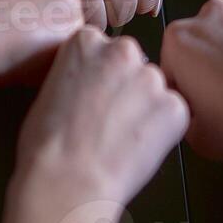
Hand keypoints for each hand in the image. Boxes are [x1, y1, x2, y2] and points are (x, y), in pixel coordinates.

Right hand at [2, 29, 188, 222]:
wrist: (67, 181)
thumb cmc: (47, 147)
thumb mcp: (50, 90)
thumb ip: (79, 75)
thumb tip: (94, 85)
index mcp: (86, 41)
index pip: (104, 50)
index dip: (100, 78)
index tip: (94, 97)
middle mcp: (123, 50)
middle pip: (133, 65)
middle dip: (127, 88)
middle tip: (110, 120)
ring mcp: (152, 78)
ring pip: (155, 91)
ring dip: (146, 109)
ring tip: (122, 139)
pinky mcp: (174, 107)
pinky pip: (174, 115)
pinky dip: (163, 131)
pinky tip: (138, 148)